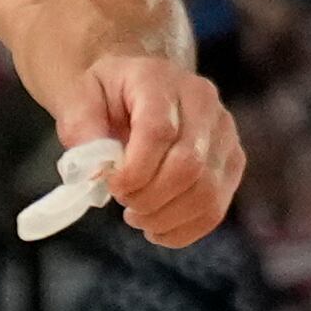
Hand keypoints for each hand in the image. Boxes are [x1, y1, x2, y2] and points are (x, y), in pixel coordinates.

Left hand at [57, 55, 245, 247]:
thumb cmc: (104, 94)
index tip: (111, 186)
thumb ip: (81, 128)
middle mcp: (202, 102)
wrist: (130, 84)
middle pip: (189, 166)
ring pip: (208, 192)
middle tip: (124, 204)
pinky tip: (158, 230)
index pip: (159, 132)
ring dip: (168, 217)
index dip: (135, 170)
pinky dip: (186, 228)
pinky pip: (217, 206)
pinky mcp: (233, 161)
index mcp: (159, 80)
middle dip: (150, 198)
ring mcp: (224, 133)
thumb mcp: (78, 97)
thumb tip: (95, 171)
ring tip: (137, 218)